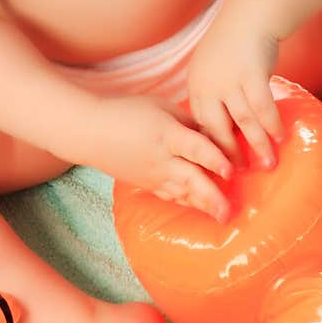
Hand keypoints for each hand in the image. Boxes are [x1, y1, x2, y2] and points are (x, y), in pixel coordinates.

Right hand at [85, 94, 234, 220]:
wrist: (91, 132)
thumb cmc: (127, 112)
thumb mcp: (161, 106)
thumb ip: (188, 121)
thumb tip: (212, 135)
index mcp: (167, 134)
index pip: (195, 148)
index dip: (213, 159)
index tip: (230, 171)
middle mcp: (162, 159)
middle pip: (191, 179)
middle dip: (212, 196)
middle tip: (230, 211)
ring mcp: (153, 175)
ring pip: (183, 192)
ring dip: (204, 205)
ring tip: (223, 216)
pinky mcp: (147, 184)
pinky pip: (171, 195)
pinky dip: (188, 202)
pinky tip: (203, 208)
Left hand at [187, 11, 284, 169]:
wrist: (250, 14)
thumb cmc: (235, 43)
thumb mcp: (212, 68)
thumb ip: (213, 93)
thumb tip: (222, 124)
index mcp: (196, 84)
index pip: (201, 124)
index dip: (213, 146)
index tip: (223, 164)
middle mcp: (208, 84)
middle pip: (217, 129)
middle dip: (232, 154)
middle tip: (243, 173)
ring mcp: (229, 80)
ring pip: (243, 122)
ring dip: (258, 144)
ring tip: (267, 163)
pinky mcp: (251, 74)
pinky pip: (262, 108)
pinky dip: (271, 124)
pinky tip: (279, 137)